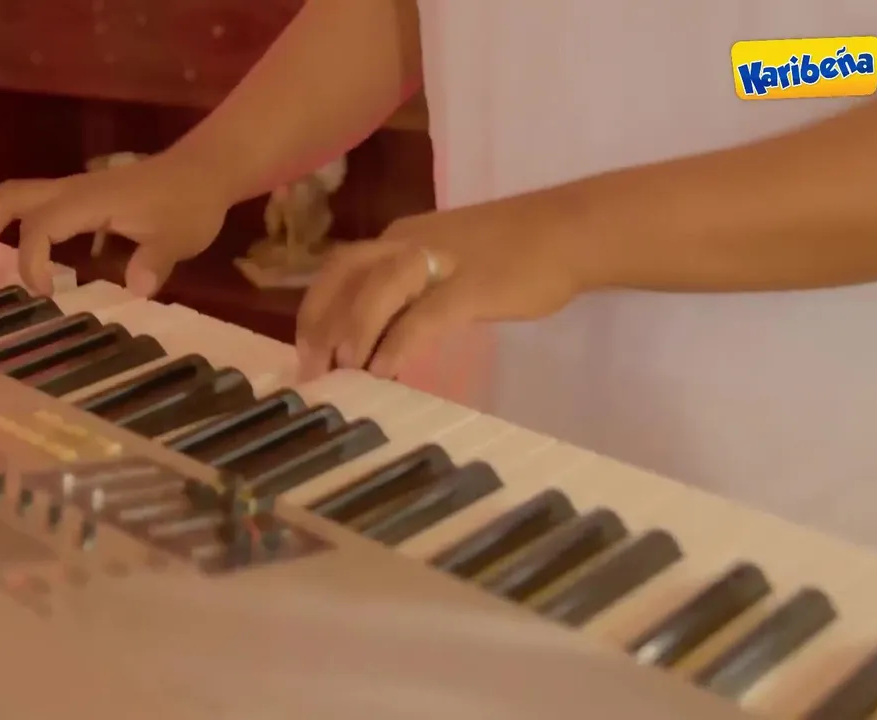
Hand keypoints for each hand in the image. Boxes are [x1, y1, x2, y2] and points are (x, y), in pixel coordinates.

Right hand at [0, 151, 230, 295]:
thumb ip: (157, 261)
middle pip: (9, 198)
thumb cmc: (190, 204)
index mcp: (90, 200)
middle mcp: (71, 190)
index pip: (42, 224)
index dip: (33, 259)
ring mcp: (71, 190)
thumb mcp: (181, 236)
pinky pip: (26, 201)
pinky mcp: (76, 196)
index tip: (44, 293)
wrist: (202, 171)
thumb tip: (138, 289)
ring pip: (11, 194)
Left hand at [295, 195, 591, 378]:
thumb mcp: (448, 264)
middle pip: (345, 275)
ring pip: (377, 288)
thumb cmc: (516, 251)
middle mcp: (410, 242)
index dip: (316, 309)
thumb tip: (381, 337)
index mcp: (401, 237)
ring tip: (345, 370)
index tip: (305, 352)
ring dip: (353, 329)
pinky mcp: (472, 286)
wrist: (571, 231)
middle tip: (314, 370)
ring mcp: (441, 261)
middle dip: (321, 322)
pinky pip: (424, 315)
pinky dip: (398, 343)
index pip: (340, 268)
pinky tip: (386, 370)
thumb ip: (414, 291)